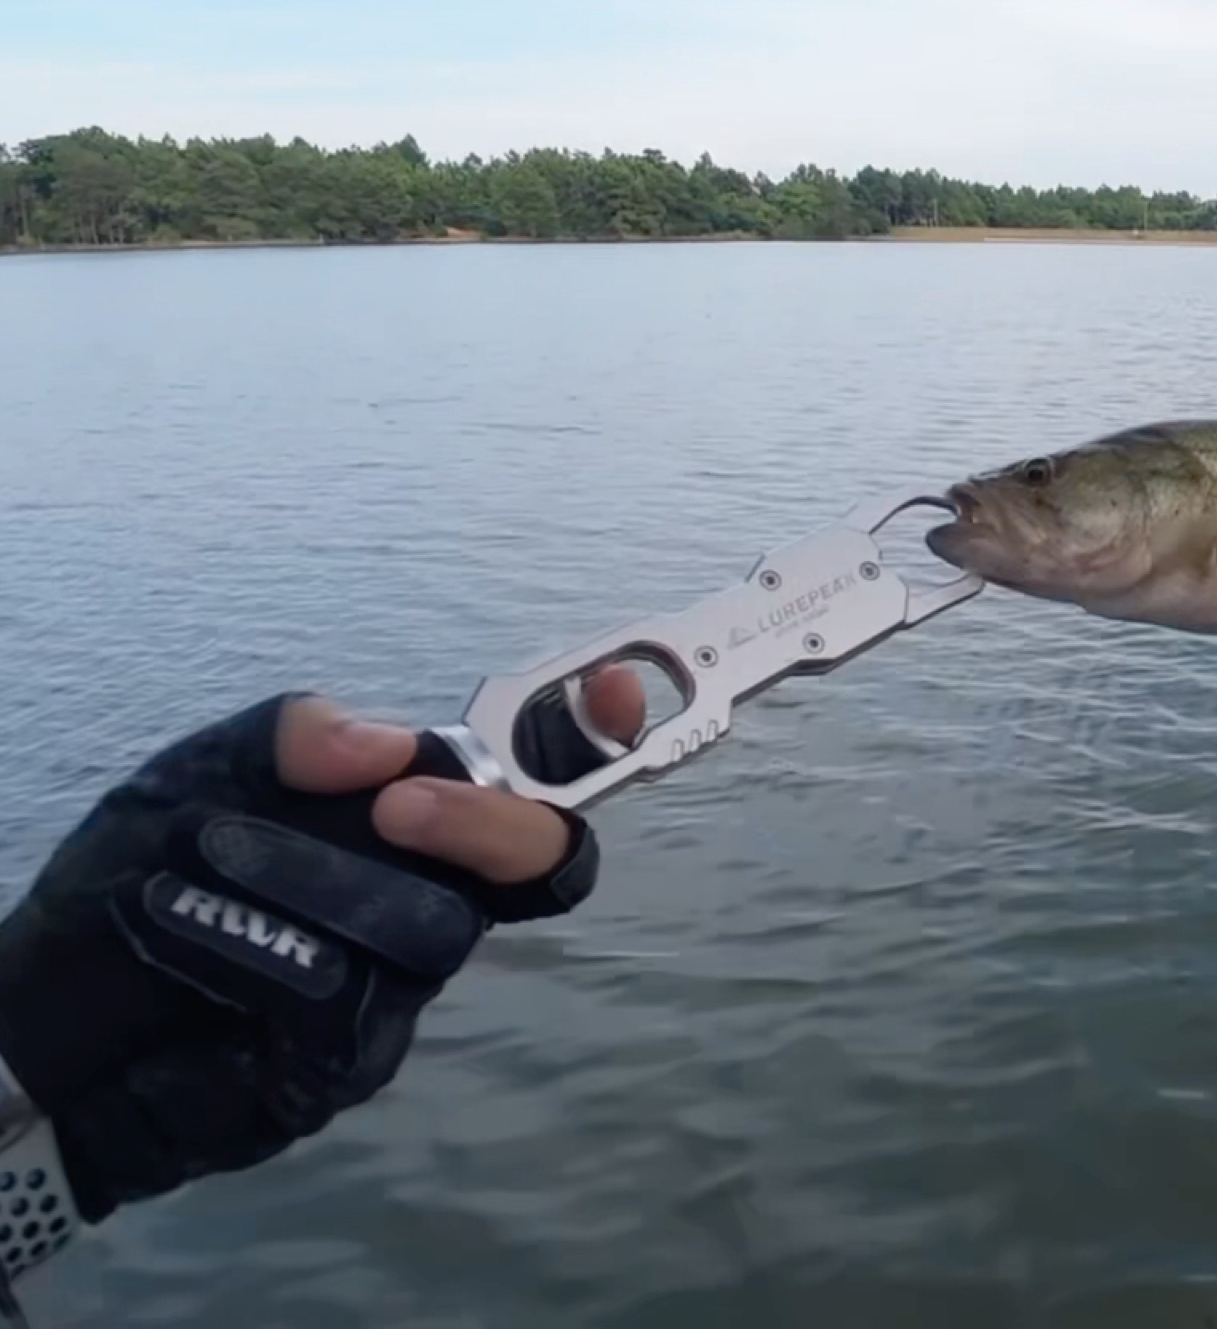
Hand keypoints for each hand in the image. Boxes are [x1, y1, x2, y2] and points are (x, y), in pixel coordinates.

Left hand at [0, 677, 637, 1222]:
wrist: (41, 1032)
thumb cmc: (127, 890)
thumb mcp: (193, 777)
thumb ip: (292, 737)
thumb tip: (389, 744)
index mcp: (405, 820)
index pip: (534, 783)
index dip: (594, 739)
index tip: (618, 698)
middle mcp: (424, 897)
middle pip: (532, 862)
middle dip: (485, 826)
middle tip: (400, 812)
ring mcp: (399, 987)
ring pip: (432, 926)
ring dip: (319, 883)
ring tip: (206, 869)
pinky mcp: (355, 1060)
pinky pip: (352, 995)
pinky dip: (262, 952)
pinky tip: (188, 941)